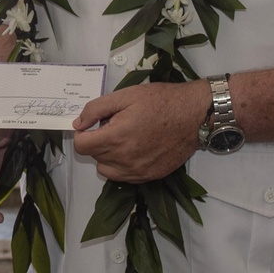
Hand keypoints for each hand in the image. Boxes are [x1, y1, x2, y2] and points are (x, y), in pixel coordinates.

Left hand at [72, 81, 210, 181]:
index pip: (81, 146)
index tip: (92, 126)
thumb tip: (79, 124)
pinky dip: (122, 165)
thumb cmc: (162, 102)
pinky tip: (135, 148)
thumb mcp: (125, 95)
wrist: (194, 115)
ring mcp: (138, 171)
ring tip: (125, 138)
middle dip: (99, 140)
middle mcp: (125, 160)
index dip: (82, 134)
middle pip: (94, 156)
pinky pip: (124, 176)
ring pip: (106, 169)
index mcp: (116, 138)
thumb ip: (96, 109)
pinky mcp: (150, 176)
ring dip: (108, 156)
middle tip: (116, 125)